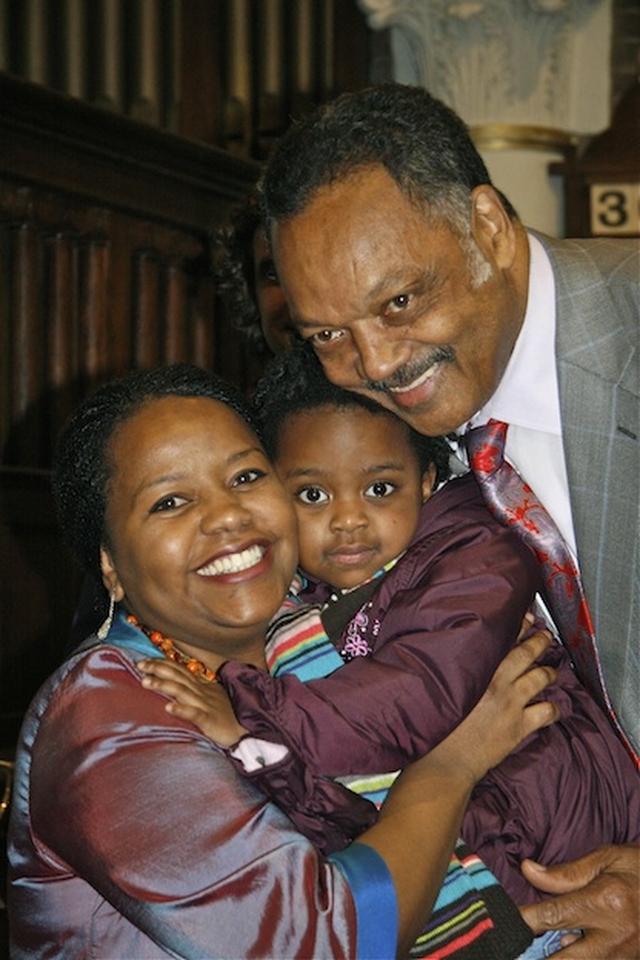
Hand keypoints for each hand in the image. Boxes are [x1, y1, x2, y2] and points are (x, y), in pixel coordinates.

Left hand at [138, 658, 247, 746]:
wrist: (249, 732)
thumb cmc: (229, 716)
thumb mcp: (213, 698)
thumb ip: (196, 690)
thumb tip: (177, 683)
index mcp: (202, 686)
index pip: (180, 670)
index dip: (162, 663)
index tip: (144, 661)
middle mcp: (202, 692)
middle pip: (178, 676)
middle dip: (158, 668)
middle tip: (140, 665)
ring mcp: (206, 705)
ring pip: (182, 691)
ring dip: (163, 684)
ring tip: (145, 681)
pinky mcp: (210, 721)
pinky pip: (195, 714)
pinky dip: (182, 709)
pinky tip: (168, 707)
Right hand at [435, 629, 559, 783]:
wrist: (445, 759)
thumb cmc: (438, 723)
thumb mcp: (444, 685)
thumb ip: (457, 669)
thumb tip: (463, 657)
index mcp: (477, 668)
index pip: (503, 639)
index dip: (519, 626)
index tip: (526, 619)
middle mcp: (497, 681)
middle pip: (526, 653)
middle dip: (539, 641)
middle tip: (545, 636)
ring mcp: (511, 703)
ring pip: (540, 678)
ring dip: (550, 671)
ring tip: (552, 669)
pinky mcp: (519, 726)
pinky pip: (547, 712)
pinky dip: (554, 709)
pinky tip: (554, 708)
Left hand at [520, 844, 639, 958]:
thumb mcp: (607, 859)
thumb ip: (566, 872)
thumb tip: (528, 870)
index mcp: (605, 901)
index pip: (554, 916)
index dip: (524, 921)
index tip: (507, 922)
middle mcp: (614, 936)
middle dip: (539, 956)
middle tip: (523, 943)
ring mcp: (625, 956)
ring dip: (561, 958)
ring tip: (553, 941)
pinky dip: (581, 959)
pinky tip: (575, 944)